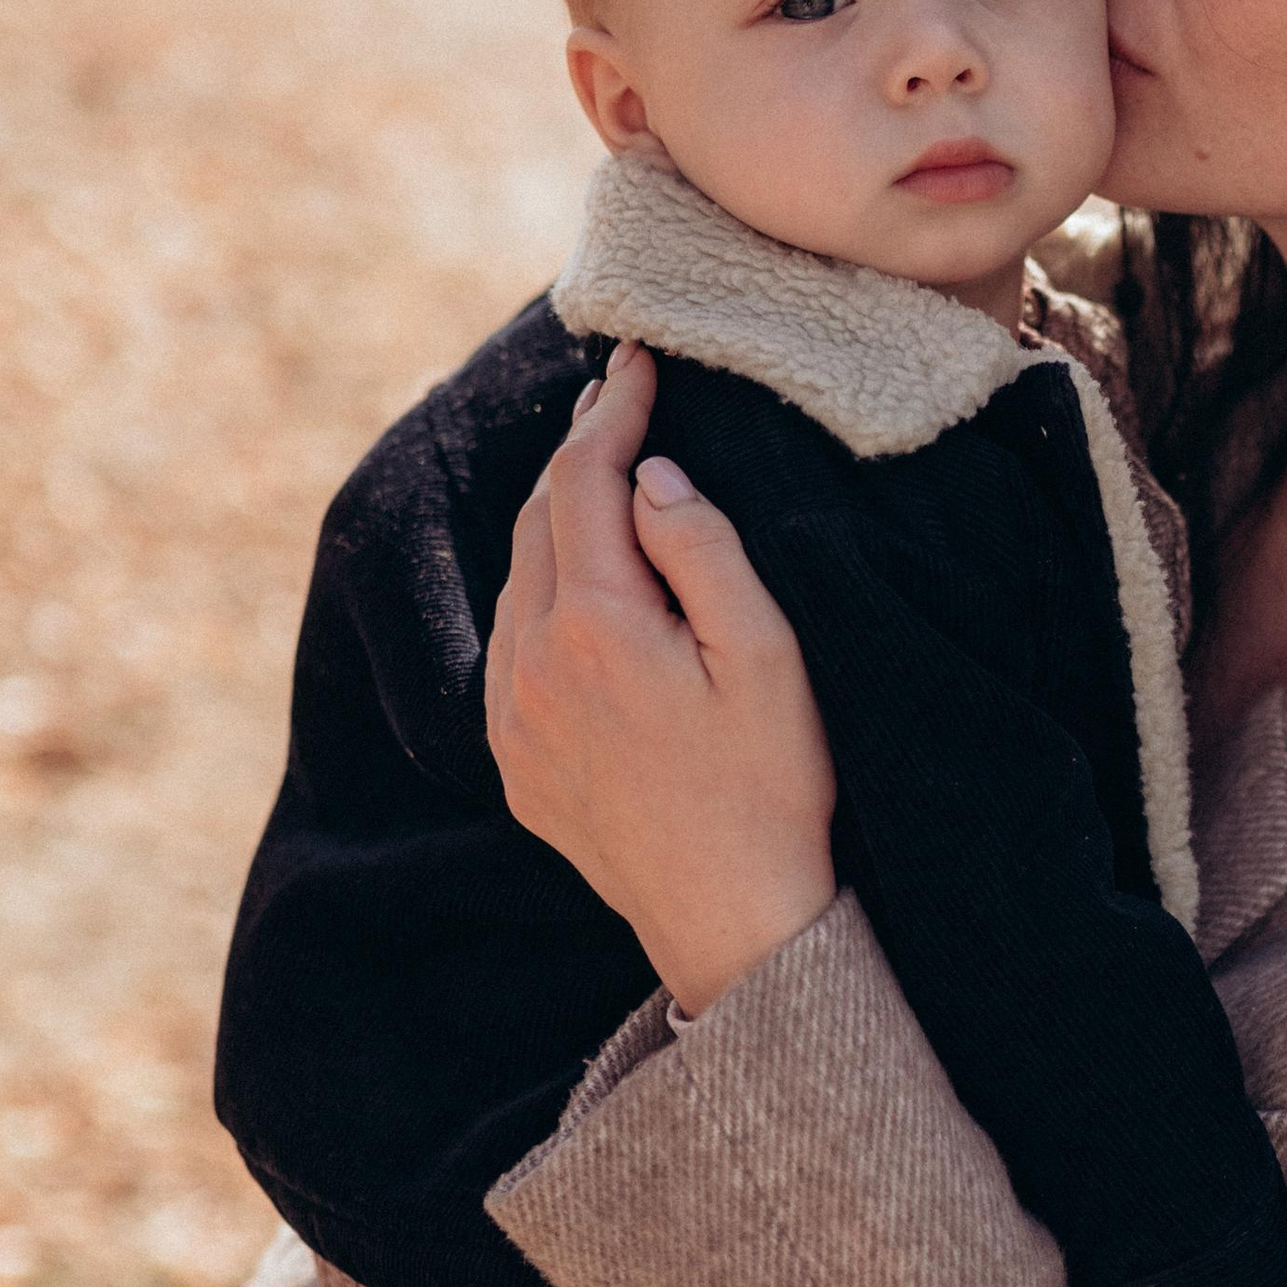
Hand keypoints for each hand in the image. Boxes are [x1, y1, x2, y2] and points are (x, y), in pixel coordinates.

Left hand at [487, 343, 839, 1016]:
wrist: (734, 924)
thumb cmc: (773, 790)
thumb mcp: (768, 657)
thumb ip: (705, 553)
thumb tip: (651, 479)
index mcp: (596, 627)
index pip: (584, 480)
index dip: (612, 412)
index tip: (636, 362)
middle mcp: (532, 666)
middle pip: (537, 520)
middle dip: (577, 455)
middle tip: (619, 402)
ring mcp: (513, 719)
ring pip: (518, 583)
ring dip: (556, 524)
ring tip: (604, 484)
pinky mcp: (514, 763)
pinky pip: (513, 650)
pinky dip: (543, 597)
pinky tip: (583, 591)